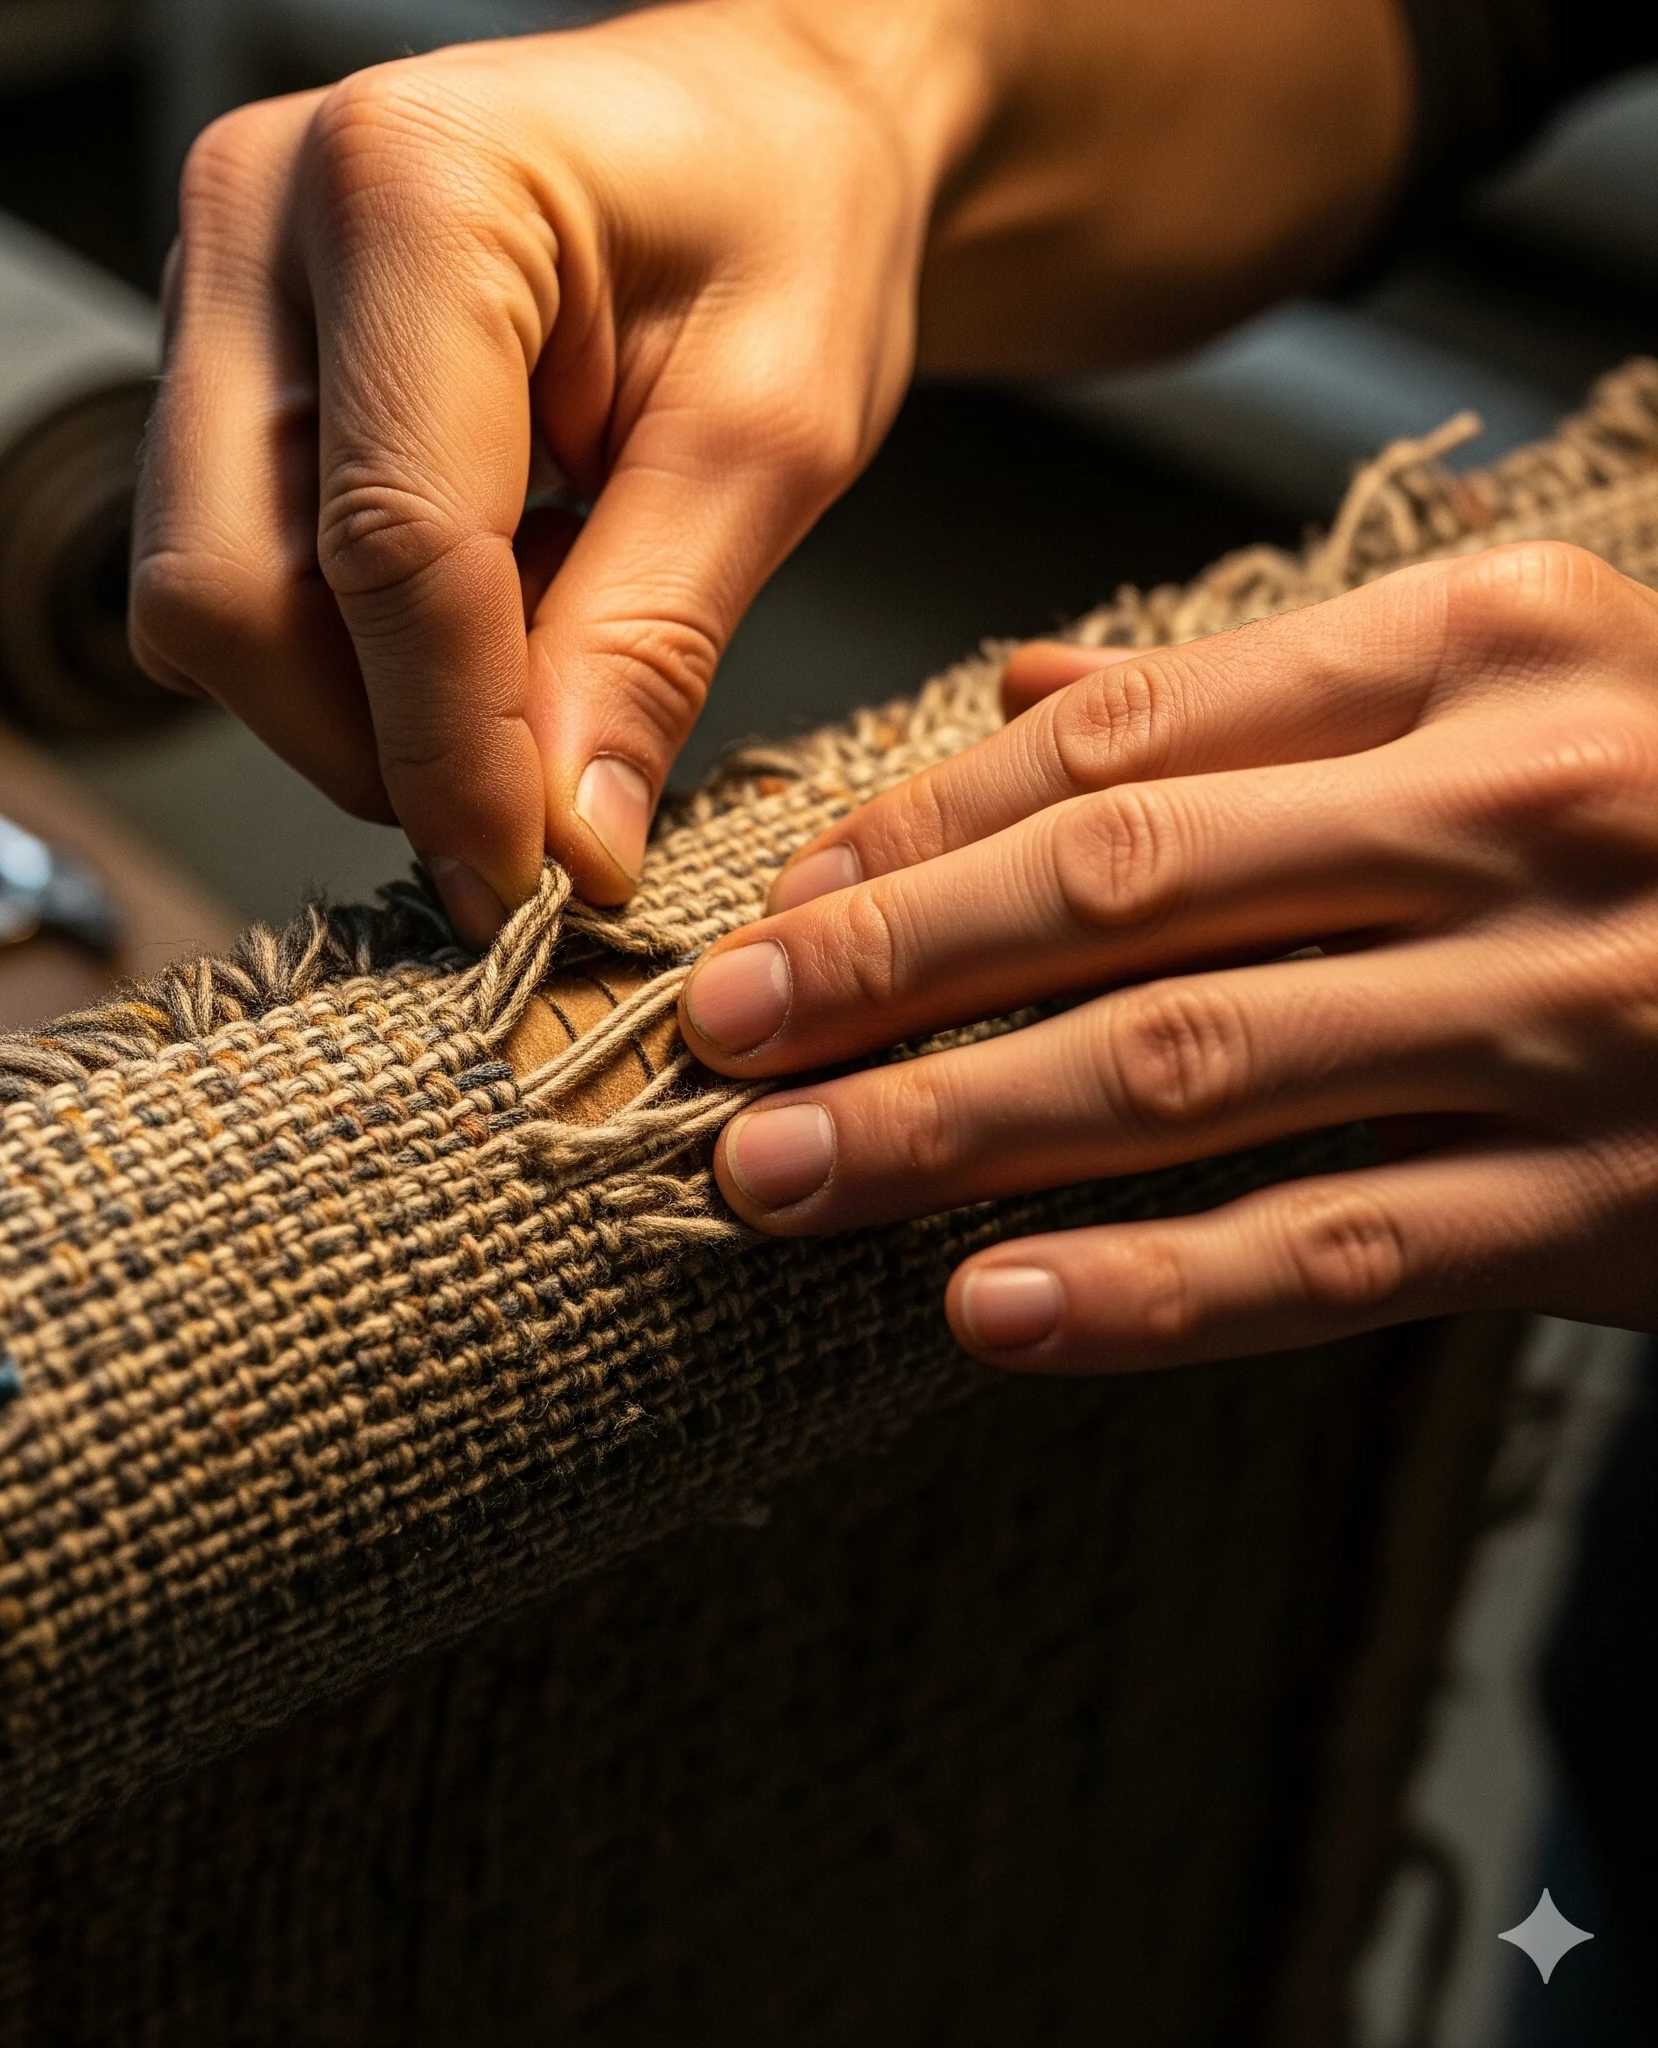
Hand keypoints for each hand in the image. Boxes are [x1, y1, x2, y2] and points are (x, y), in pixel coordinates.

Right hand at [128, 0, 1406, 942]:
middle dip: (378, 745)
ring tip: (528, 667)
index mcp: (412, 188)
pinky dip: (347, 654)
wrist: (748, 123)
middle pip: (234, 591)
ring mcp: (213, 285)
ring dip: (360, 706)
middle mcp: (259, 219)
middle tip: (533, 812)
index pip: (388, 545)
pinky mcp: (217, 358)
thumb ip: (649, 644)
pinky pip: (232, 574)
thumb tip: (561, 845)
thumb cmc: (785, 224)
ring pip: (210, 603)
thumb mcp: (774, 436)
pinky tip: (472, 618)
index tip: (528, 881)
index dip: (451, 750)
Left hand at [679, 543, 1657, 1370]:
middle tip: (716, 1042)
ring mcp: (1572, 1007)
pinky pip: (1338, 1249)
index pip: (1116, 740)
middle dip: (884, 974)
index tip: (778, 908)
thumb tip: (1008, 694)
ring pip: (1191, 1072)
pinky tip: (991, 1310)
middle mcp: (1524, 805)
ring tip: (784, 1178)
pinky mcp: (1616, 1201)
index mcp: (1483, 648)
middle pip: (1116, 890)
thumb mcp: (1514, 687)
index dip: (915, 834)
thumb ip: (1261, 695)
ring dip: (956, 1131)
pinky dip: (1152, 1290)